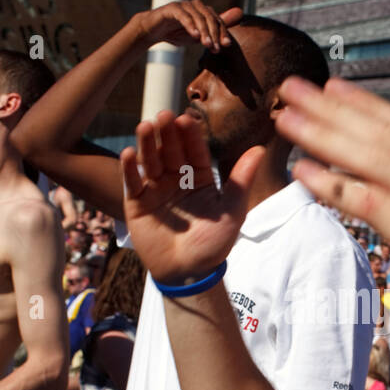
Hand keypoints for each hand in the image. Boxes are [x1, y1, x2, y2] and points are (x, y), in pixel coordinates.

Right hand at [120, 110, 263, 284]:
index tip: (186, 119)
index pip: (195, 151)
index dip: (190, 136)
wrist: (188, 273)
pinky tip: (129, 154)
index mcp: (200, 178)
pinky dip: (129, 169)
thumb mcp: (232, 210)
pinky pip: (132, 182)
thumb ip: (241, 180)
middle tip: (163, 116)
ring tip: (144, 127)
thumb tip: (260, 149)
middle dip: (166, 134)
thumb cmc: (214, 244)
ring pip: (150, 161)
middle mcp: (176, 179)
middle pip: (170, 151)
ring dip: (147, 144)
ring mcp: (155, 189)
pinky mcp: (137, 203)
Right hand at [135, 0, 240, 51]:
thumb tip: (240, 13)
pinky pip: (183, 15)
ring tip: (207, 45)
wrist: (152, 31)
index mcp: (203, 11)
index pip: (217, 20)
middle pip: (210, 17)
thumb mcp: (199, 34)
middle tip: (216, 49)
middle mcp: (195, 5)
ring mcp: (183, 5)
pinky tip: (194, 36)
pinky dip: (190, 25)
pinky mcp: (171, 8)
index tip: (226, 46)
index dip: (223, 32)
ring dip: (204, 31)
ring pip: (198, 16)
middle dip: (215, 33)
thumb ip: (217, 27)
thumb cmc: (177, 32)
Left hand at [275, 76, 389, 389]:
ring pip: (377, 163)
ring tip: (286, 120)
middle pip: (389, 138)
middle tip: (292, 89)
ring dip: (325, 138)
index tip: (329, 90)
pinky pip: (373, 205)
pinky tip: (303, 172)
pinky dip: (334, 185)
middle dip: (334, 111)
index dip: (368, 107)